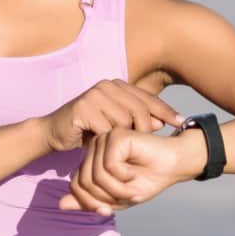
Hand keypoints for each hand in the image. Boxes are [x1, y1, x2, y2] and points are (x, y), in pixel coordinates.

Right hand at [40, 79, 185, 152]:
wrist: (52, 133)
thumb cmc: (87, 130)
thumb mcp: (115, 125)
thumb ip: (136, 121)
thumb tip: (161, 123)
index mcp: (116, 86)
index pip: (147, 98)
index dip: (165, 110)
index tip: (181, 122)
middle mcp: (106, 86)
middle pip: (139, 109)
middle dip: (147, 129)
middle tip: (148, 146)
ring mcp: (94, 95)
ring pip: (124, 120)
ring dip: (126, 138)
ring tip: (125, 150)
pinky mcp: (83, 108)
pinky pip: (107, 129)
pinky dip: (109, 141)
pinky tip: (108, 150)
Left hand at [59, 127, 196, 214]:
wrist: (174, 165)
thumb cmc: (148, 180)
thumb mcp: (116, 197)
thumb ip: (90, 201)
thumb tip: (60, 205)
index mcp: (93, 159)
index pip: (76, 185)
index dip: (90, 202)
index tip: (107, 210)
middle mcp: (96, 147)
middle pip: (83, 181)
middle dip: (104, 198)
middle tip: (126, 199)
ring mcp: (105, 139)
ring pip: (95, 175)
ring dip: (116, 190)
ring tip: (133, 190)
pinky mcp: (116, 136)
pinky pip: (109, 166)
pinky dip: (123, 178)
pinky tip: (135, 173)